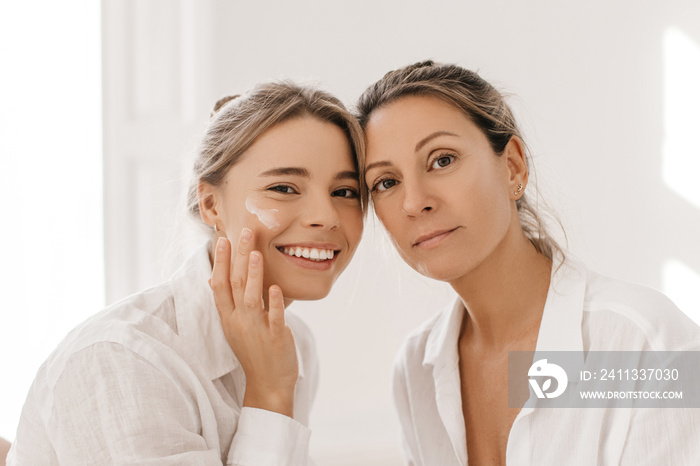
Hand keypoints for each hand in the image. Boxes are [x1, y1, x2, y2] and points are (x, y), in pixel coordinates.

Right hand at [210, 229, 298, 417]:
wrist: (268, 383)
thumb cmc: (253, 351)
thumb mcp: (234, 327)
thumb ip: (227, 303)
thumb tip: (212, 280)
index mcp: (228, 317)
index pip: (219, 285)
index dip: (221, 262)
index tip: (223, 239)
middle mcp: (238, 322)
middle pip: (235, 284)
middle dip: (239, 258)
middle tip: (245, 233)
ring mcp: (256, 329)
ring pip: (251, 298)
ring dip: (254, 275)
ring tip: (256, 253)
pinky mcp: (275, 337)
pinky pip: (274, 317)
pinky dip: (273, 303)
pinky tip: (274, 287)